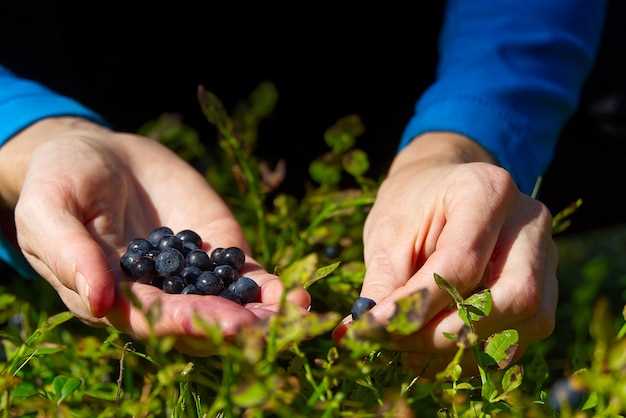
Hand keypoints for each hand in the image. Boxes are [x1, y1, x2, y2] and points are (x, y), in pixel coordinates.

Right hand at [0, 117, 309, 353]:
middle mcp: (156, 296)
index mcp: (112, 296)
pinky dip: (270, 288)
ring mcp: (191, 277)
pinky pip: (245, 278)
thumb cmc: (63, 179)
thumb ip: (69, 252)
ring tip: (294, 314)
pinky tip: (295, 295)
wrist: (104, 154)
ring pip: (228, 307)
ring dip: (262, 316)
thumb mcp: (49, 208)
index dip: (184, 324)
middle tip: (267, 329)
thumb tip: (100, 301)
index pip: (149, 321)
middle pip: (197, 324)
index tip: (221, 324)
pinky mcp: (217, 252)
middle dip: (233, 327)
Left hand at [335, 133, 556, 371]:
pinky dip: (480, 352)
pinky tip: (438, 351)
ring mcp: (546, 255)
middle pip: (514, 296)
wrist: (440, 190)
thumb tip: (366, 335)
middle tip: (400, 346)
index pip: (462, 263)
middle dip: (453, 333)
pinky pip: (525, 332)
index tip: (376, 329)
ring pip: (530, 320)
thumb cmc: (411, 207)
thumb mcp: (387, 234)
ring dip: (469, 349)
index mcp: (487, 190)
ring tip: (413, 353)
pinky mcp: (547, 286)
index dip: (418, 304)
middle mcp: (529, 222)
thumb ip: (383, 284)